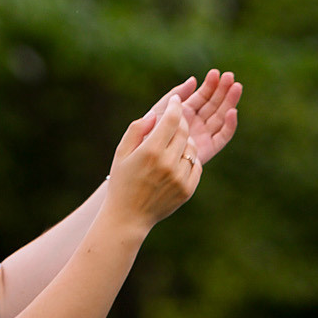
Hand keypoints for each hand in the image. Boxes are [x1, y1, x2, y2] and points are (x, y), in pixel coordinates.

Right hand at [107, 98, 200, 230]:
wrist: (128, 217)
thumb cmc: (122, 181)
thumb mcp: (121, 152)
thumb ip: (137, 128)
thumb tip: (156, 114)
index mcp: (150, 151)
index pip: (172, 119)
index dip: (176, 105)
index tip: (176, 99)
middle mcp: (168, 163)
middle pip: (184, 131)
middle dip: (181, 120)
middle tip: (176, 118)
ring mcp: (180, 178)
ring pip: (192, 147)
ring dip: (186, 140)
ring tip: (175, 141)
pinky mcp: (187, 190)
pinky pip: (196, 165)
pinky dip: (190, 158)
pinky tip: (179, 158)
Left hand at [138, 69, 240, 164]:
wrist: (145, 161)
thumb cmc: (147, 135)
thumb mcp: (161, 110)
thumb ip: (177, 95)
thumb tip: (193, 80)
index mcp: (185, 113)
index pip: (202, 96)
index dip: (210, 85)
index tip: (216, 73)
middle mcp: (196, 124)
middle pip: (214, 105)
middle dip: (223, 90)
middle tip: (231, 76)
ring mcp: (203, 136)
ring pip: (221, 117)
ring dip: (230, 102)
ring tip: (237, 87)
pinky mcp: (208, 149)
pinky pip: (222, 137)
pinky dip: (229, 125)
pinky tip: (233, 111)